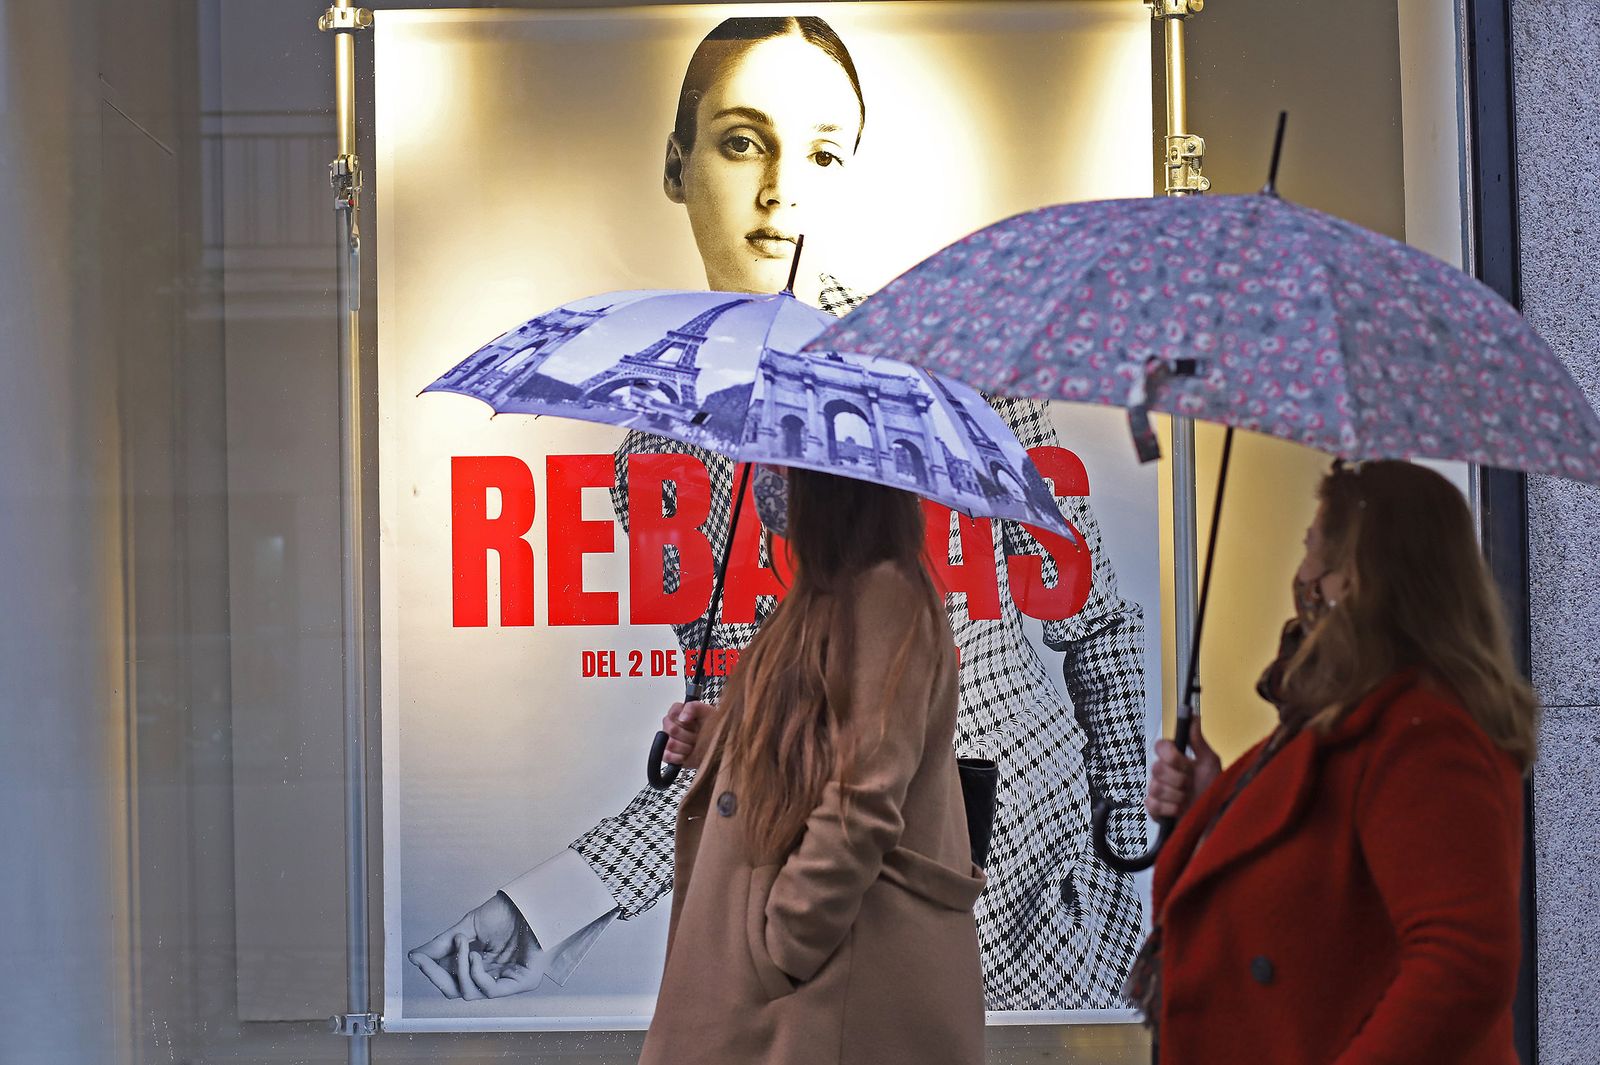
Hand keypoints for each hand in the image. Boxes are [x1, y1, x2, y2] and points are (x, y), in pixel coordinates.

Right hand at [408, 892, 545, 998]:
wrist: (535, 899)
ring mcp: (508, 981)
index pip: (450, 978)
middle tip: (425, 959)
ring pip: (469, 992)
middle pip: (456, 990)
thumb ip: (444, 943)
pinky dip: (476, 975)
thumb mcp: (469, 926)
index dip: (432, 970)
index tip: (417, 958)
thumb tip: (415, 956)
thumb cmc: (509, 911)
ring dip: (459, 969)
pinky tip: (473, 956)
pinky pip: (490, 991)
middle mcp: (493, 976)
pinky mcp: (521, 982)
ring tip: (462, 944)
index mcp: (481, 964)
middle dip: (438, 975)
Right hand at [660, 699, 717, 769]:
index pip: (672, 712)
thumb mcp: (707, 712)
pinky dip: (679, 757)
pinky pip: (667, 756)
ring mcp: (669, 740)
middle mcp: (671, 725)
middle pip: (671, 729)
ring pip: (670, 743)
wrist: (717, 745)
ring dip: (685, 747)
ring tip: (694, 745)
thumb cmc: (712, 728)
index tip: (693, 722)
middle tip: (697, 735)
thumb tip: (682, 717)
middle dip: (687, 735)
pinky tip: (688, 753)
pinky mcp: (668, 754)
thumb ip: (693, 708)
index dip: (683, 719)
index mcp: (678, 712)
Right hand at [1145, 714, 1221, 820]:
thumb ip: (1198, 741)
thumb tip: (1193, 716)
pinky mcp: (1153, 808)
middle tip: (1190, 784)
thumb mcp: (1210, 763)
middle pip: (1157, 768)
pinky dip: (1170, 809)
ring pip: (1156, 787)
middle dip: (1179, 779)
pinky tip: (1180, 810)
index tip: (1185, 762)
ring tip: (1187, 799)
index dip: (1171, 755)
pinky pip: (1153, 804)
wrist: (1213, 817)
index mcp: (1174, 759)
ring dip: (1177, 796)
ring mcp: (1156, 790)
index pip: (1160, 746)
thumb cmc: (1212, 789)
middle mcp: (1163, 773)